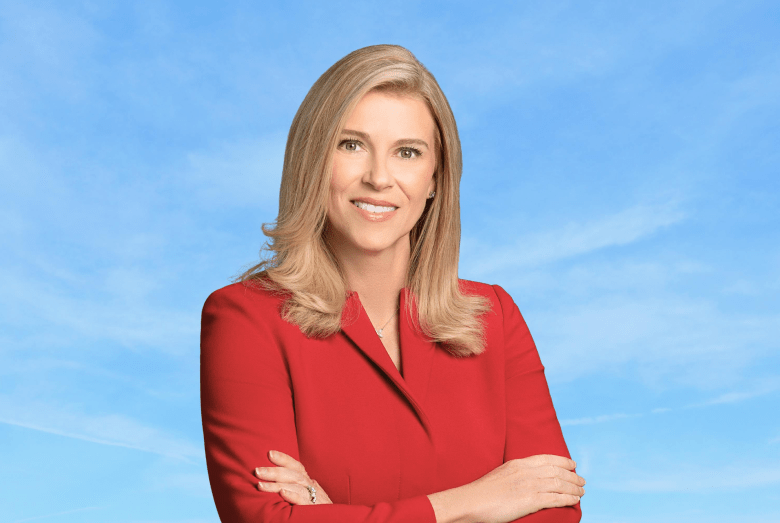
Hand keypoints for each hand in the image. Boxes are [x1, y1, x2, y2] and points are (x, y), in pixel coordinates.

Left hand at [254, 450, 332, 504]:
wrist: (334, 519)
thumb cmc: (315, 507)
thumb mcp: (306, 494)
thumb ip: (293, 486)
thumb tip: (271, 482)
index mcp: (308, 481)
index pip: (296, 466)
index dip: (284, 458)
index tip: (269, 453)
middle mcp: (311, 486)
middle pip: (293, 475)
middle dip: (274, 471)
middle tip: (257, 471)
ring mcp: (314, 496)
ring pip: (296, 486)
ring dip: (277, 484)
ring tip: (261, 485)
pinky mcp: (314, 508)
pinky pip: (304, 501)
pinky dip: (293, 496)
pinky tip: (282, 493)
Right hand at [429, 454, 584, 522]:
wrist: (471, 501)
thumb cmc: (481, 492)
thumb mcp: (500, 475)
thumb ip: (515, 474)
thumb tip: (525, 479)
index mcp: (518, 463)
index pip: (546, 458)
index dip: (562, 461)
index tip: (572, 464)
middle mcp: (526, 472)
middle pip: (556, 471)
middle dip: (572, 476)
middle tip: (582, 480)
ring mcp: (529, 485)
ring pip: (559, 483)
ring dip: (574, 487)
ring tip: (582, 491)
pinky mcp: (530, 500)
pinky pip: (555, 498)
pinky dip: (568, 498)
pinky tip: (575, 500)